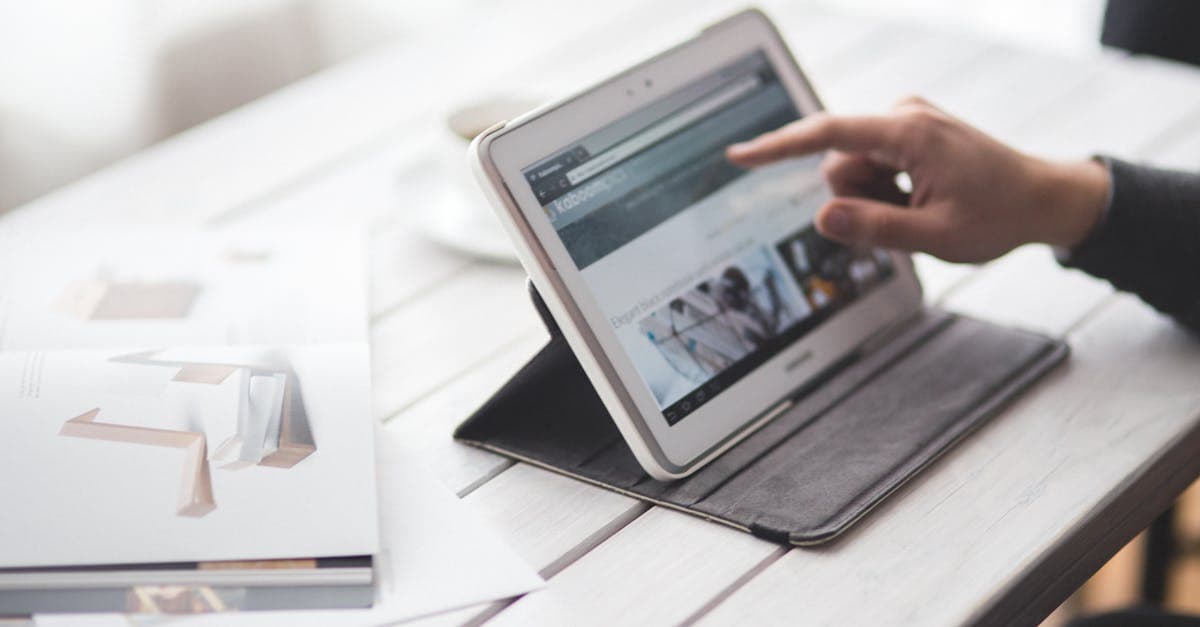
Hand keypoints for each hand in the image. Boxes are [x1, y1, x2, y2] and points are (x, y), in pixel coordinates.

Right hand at [726, 97, 1109, 262]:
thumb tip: (822, 218)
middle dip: (856, 198)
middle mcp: (904, 116)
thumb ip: (875, 227)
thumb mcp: (935, 235)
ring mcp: (908, 123)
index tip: (739, 156)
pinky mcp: (911, 134)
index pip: (826, 136)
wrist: (1045, 198)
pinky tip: (921, 199)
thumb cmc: (1000, 215)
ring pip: (853, 169)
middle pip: (839, 163)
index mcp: (909, 133)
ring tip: (919, 209)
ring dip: (873, 197)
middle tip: (906, 217)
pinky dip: (886, 190)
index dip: (777, 148)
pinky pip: (873, 165)